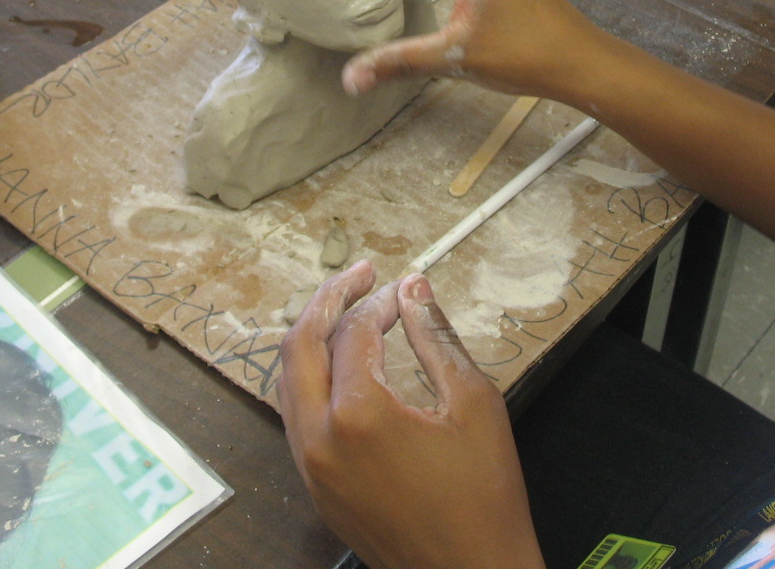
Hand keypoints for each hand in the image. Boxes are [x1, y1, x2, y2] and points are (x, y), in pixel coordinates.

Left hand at [279, 261, 544, 568]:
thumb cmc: (484, 499)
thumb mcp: (474, 404)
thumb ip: (436, 338)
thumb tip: (414, 290)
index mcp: (359, 415)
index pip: (354, 332)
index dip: (380, 301)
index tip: (405, 290)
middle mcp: (321, 440)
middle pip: (300, 347)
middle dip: (327, 301)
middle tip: (359, 275)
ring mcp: (312, 468)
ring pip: (289, 383)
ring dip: (313, 340)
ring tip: (345, 311)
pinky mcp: (316, 490)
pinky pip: (297, 419)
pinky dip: (312, 380)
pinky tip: (340, 367)